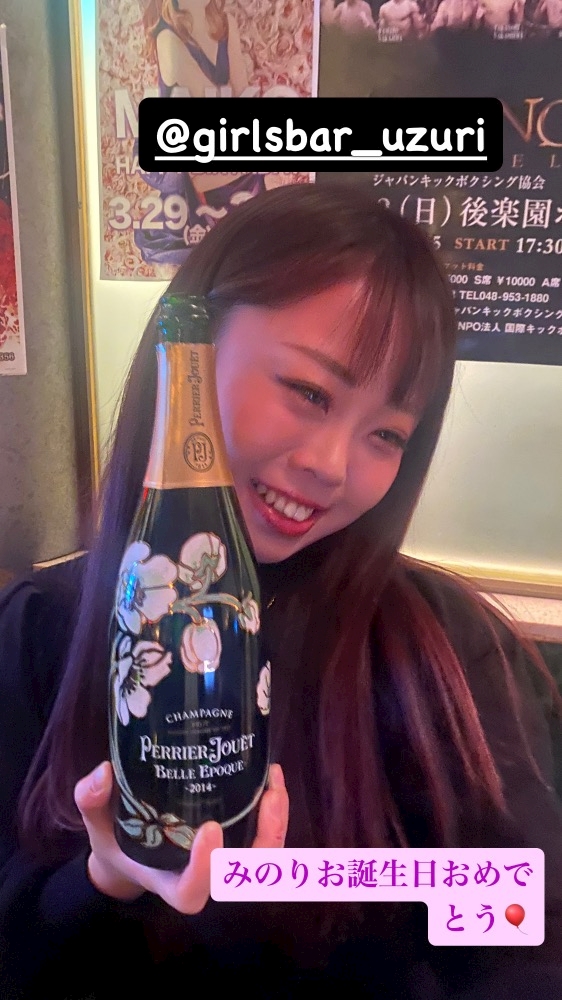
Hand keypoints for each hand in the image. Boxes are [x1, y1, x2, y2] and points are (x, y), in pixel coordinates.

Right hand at [74, 760, 287, 911]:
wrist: (129, 848)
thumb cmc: (115, 840)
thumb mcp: (97, 824)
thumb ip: (92, 801)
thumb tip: (104, 772)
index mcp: (169, 881)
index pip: (193, 892)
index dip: (206, 868)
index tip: (211, 829)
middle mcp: (203, 877)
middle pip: (244, 877)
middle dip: (264, 839)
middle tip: (269, 796)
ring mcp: (222, 861)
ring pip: (262, 858)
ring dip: (276, 823)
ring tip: (275, 780)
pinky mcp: (233, 841)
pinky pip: (262, 836)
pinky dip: (273, 811)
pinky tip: (270, 773)